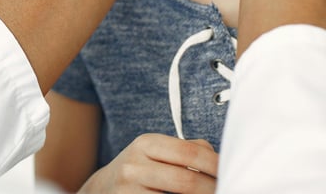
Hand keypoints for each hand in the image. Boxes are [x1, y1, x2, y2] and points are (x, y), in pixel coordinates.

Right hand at [78, 134, 217, 193]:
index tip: (230, 173)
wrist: (103, 189)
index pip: (189, 152)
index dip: (215, 165)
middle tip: (229, 190)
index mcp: (146, 144)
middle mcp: (135, 166)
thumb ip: (186, 150)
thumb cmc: (140, 169)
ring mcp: (130, 191)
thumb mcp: (156, 151)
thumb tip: (216, 158)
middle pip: (186, 182)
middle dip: (214, 189)